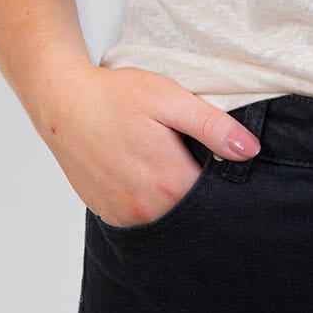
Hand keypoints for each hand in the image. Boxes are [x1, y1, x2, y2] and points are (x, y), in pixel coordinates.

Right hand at [33, 62, 262, 228]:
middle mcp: (147, 210)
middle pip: (193, 208)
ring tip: (164, 158)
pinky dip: (151, 200)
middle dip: (199, 186)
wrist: (63, 103)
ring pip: (168, 215)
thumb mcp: (170, 99)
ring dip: (173, 194)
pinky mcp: (109, 215)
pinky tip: (144, 171)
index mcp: (169, 182)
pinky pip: (143, 217)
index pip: (216, 194)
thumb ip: (212, 127)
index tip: (217, 154)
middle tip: (187, 151)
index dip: (222, 173)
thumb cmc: (115, 96)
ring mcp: (125, 216)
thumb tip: (250, 151)